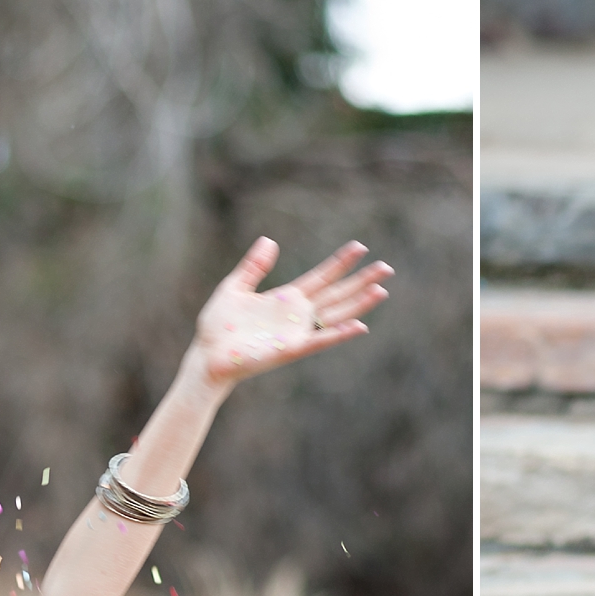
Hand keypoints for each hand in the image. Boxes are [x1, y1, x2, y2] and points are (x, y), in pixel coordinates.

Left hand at [188, 237, 389, 390]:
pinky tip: (360, 326)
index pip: (320, 277)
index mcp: (285, 299)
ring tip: (381, 291)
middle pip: (337, 295)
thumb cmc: (218, 326)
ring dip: (359, 304)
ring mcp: (296, 333)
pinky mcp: (290, 350)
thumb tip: (269, 240)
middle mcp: (297, 316)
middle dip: (361, 281)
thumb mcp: (234, 287)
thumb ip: (253, 266)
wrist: (208, 355)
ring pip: (336, 316)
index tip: (360, 247)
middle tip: (386, 268)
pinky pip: (319, 341)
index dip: (340, 263)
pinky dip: (339, 334)